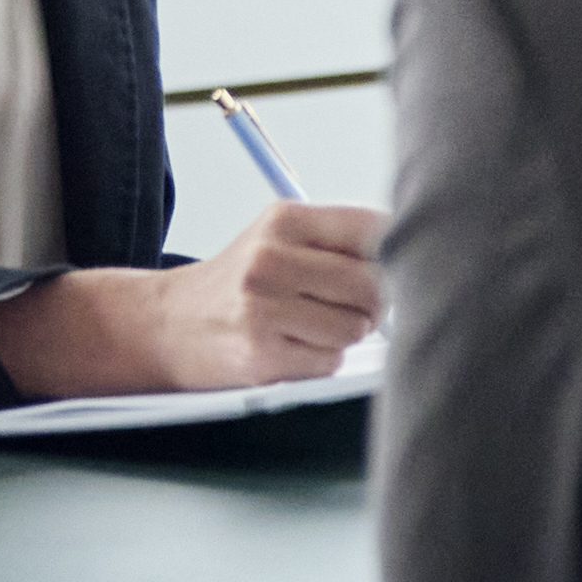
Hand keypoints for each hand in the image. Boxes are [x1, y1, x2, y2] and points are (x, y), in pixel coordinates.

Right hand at [0, 201, 386, 397]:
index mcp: (285, 220)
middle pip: (372, 284)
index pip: (373, 230)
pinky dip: (321, 359)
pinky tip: (292, 348)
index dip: (396, 254)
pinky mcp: (261, 353)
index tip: (395, 269)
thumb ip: (337, 242)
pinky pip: (329, 360)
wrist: (169, 324)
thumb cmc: (238, 281)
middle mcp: (272, 259)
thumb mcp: (277, 238)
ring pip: (355, 327)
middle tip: (358, 308)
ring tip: (313, 326)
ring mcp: (264, 308)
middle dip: (376, 303)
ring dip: (346, 334)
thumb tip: (412, 259)